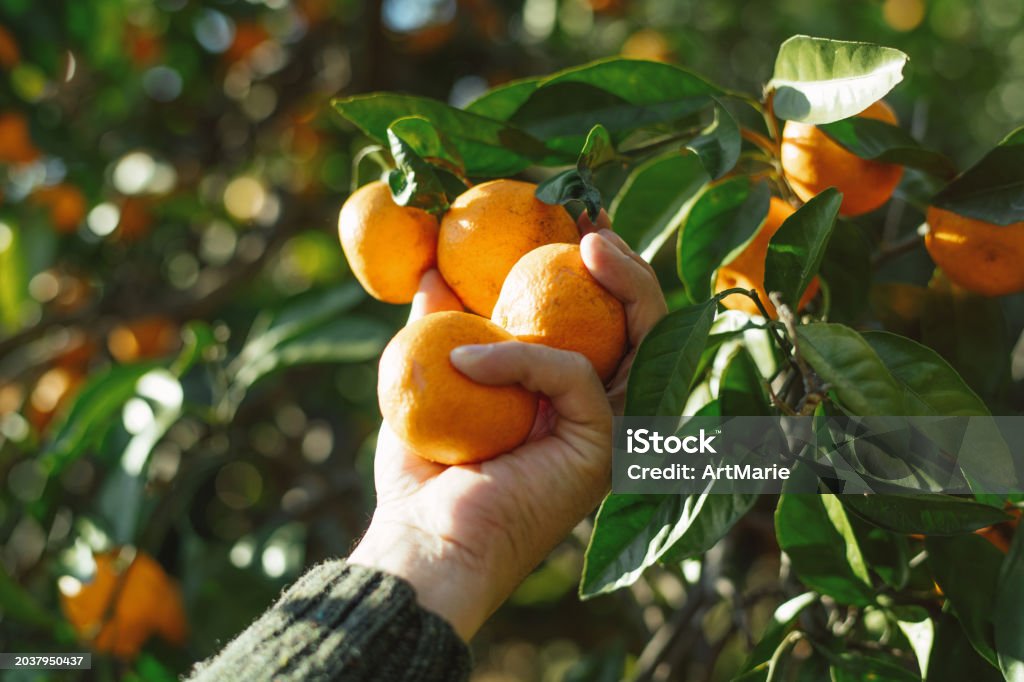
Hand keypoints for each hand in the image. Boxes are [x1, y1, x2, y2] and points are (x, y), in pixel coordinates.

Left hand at [348, 211, 666, 639]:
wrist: (424, 539)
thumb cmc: (424, 475)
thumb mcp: (428, 380)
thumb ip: (439, 328)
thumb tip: (431, 274)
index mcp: (566, 394)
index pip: (603, 321)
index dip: (600, 269)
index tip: (571, 218)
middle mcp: (600, 408)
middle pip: (645, 324)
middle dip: (630, 265)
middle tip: (592, 221)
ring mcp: (608, 428)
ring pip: (646, 339)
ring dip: (626, 281)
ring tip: (589, 240)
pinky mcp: (602, 446)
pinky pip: (573, 375)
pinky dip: (520, 357)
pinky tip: (466, 359)